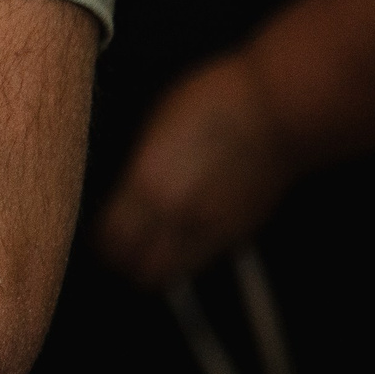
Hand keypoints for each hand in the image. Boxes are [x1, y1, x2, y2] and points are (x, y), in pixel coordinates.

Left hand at [95, 51, 296, 287]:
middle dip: (122, 262)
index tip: (97, 232)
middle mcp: (174, 214)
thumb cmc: (213, 100)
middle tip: (116, 248)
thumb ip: (137, 164)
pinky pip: (196, 261)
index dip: (99, 239)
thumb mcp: (155, 123)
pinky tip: (177, 238)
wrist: (277, 111)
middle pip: (135, 267)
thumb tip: (121, 186)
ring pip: (166, 274)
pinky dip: (181, 259)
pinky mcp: (236, 233)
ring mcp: (208, 228)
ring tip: (144, 250)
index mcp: (146, 181)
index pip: (108, 237)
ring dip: (151, 267)